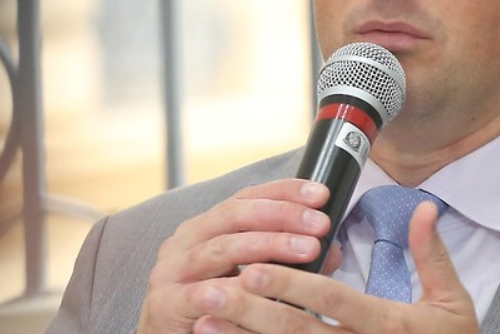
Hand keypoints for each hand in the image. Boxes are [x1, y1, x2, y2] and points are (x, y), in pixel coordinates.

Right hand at [135, 179, 339, 333]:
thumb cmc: (215, 307)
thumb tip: (333, 248)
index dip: (284, 192)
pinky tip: (254, 284)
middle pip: (236, 216)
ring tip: (308, 249)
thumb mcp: (254, 278)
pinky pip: (201, 293)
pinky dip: (228, 289)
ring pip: (222, 249)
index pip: (247, 198)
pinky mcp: (165, 303)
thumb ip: (289, 261)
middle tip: (320, 223)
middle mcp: (186, 240)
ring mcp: (172, 270)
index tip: (320, 193)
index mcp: (206, 227)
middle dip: (283, 216)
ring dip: (268, 246)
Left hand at [191, 200, 478, 333]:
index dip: (291, 286)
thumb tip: (423, 207)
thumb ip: (433, 254)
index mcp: (387, 326)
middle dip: (251, 313)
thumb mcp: (452, 301)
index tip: (254, 268)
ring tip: (204, 322)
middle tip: (209, 293)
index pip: (332, 302)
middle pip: (298, 333)